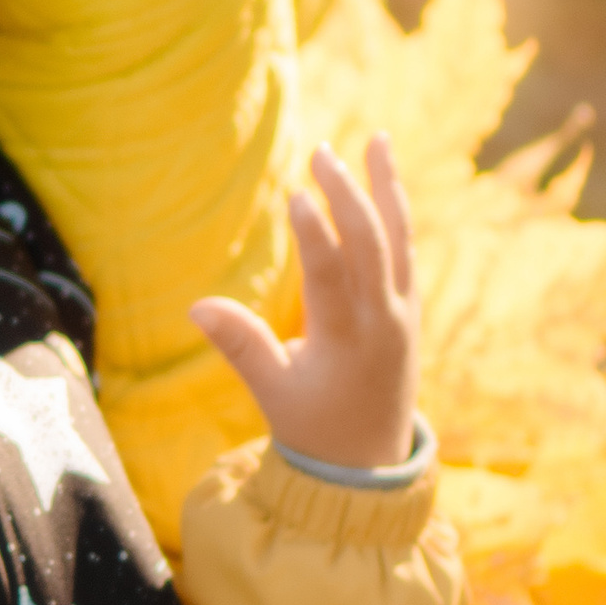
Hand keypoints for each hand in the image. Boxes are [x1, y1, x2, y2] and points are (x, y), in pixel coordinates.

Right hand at [190, 136, 420, 473]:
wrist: (368, 465)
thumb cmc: (313, 427)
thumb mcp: (270, 392)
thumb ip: (239, 345)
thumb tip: (195, 307)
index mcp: (347, 343)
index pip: (332, 277)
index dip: (315, 233)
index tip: (297, 191)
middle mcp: (384, 322)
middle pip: (372, 245)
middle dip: (348, 194)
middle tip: (321, 153)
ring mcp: (404, 315)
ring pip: (400, 240)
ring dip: (387, 187)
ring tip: (377, 139)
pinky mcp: (410, 312)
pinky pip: (406, 251)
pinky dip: (396, 213)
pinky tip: (384, 182)